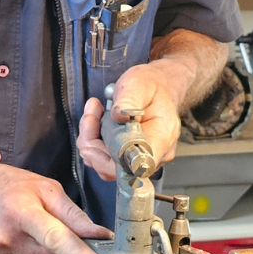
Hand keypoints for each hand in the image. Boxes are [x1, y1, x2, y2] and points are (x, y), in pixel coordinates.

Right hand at [0, 159, 112, 253]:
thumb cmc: (6, 186)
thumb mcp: (46, 188)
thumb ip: (74, 215)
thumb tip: (101, 236)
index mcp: (22, 212)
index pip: (57, 240)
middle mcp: (5, 237)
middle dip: (64, 253)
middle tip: (53, 231)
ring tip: (30, 234)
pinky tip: (19, 245)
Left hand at [77, 63, 183, 181]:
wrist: (160, 86)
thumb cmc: (153, 86)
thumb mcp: (138, 84)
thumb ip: (128, 100)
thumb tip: (118, 116)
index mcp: (162, 136)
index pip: (137, 164)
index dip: (111, 159)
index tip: (95, 140)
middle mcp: (155, 153)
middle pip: (117, 168)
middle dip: (94, 145)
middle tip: (90, 117)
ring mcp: (143, 157)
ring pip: (107, 165)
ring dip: (92, 142)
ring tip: (93, 114)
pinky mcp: (131, 156)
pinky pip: (107, 159)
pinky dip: (95, 143)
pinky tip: (96, 122)